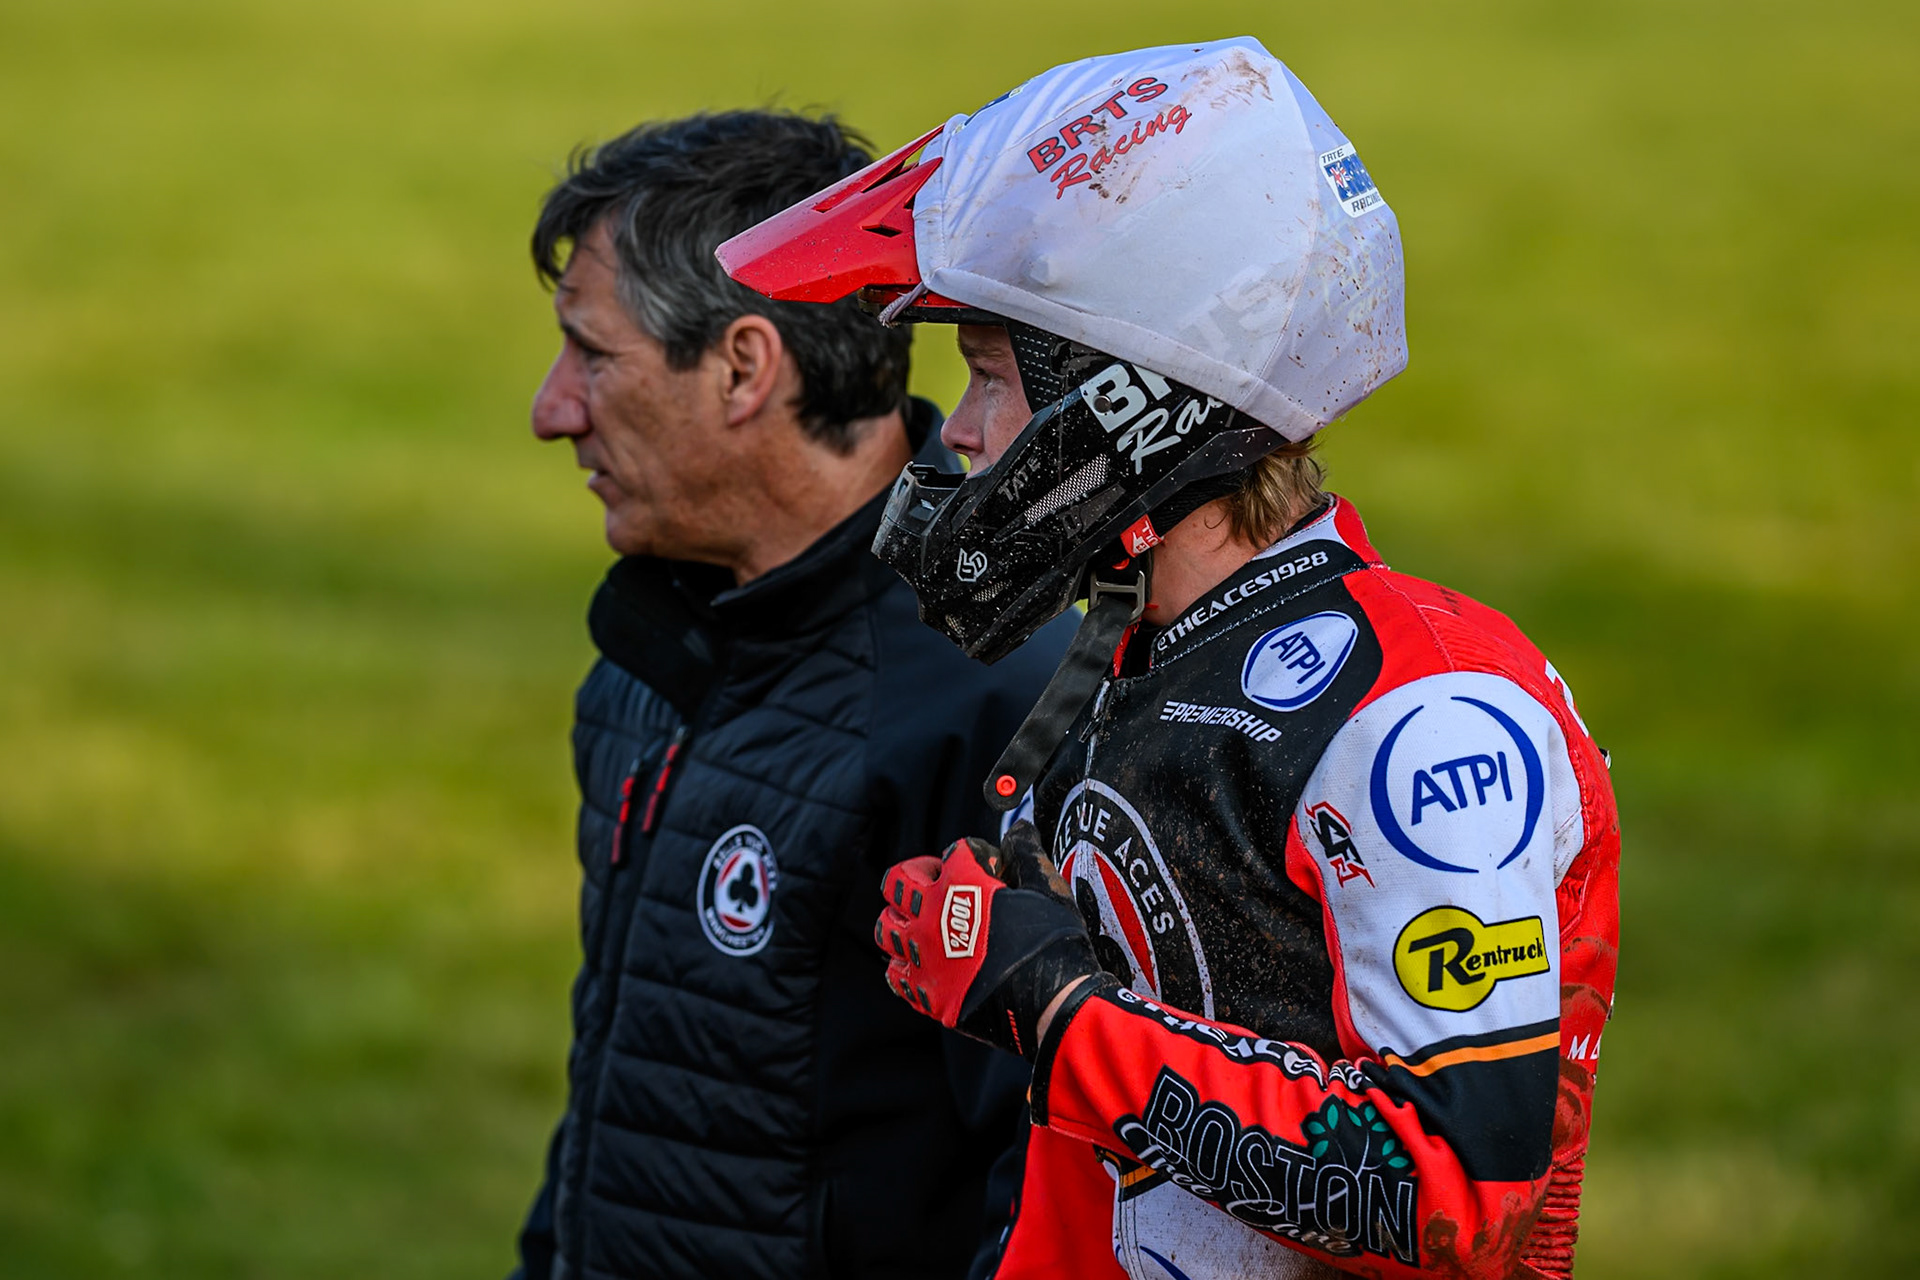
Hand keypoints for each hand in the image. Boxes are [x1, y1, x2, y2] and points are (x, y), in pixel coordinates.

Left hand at [875, 823, 1100, 1058]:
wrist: (1055, 1004)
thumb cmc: (1053, 946)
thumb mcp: (1046, 889)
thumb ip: (1026, 854)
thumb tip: (1019, 832)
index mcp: (962, 883)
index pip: (953, 852)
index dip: (973, 855)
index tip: (990, 869)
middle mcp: (933, 915)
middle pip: (897, 883)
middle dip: (915, 876)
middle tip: (936, 882)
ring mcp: (926, 956)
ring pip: (887, 929)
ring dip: (901, 921)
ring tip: (920, 923)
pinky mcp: (928, 993)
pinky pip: (896, 976)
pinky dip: (905, 966)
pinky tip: (922, 964)